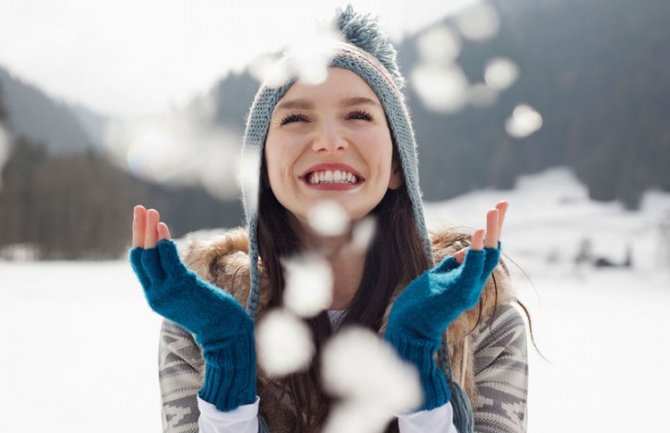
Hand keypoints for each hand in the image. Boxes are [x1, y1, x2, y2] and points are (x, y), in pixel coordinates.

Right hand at [129, 204, 255, 410]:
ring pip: (151, 256)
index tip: (142, 221)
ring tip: (151, 212)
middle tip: (139, 208)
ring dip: (150, 231)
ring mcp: (167, 292)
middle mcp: (156, 295)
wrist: (224, 331)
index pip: (139, 264)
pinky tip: (162, 227)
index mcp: (154, 296)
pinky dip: (163, 242)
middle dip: (139, 230)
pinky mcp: (181, 287)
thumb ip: (176, 280)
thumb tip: (174, 260)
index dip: (139, 240)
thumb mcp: (187, 296)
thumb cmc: (210, 312)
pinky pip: (168, 261)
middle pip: (140, 256)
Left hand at [384, 201, 507, 409]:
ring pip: (487, 257)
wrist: (408, 330)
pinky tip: (479, 232)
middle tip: (503, 202)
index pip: (486, 253)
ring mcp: (468, 289)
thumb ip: (452, 265)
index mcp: (469, 281)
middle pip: (492, 252)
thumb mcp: (436, 278)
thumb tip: (464, 251)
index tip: (494, 210)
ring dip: (491, 232)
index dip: (491, 231)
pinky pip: (472, 268)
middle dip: (497, 226)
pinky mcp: (458, 292)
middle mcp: (474, 286)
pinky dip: (477, 250)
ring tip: (494, 210)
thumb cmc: (419, 305)